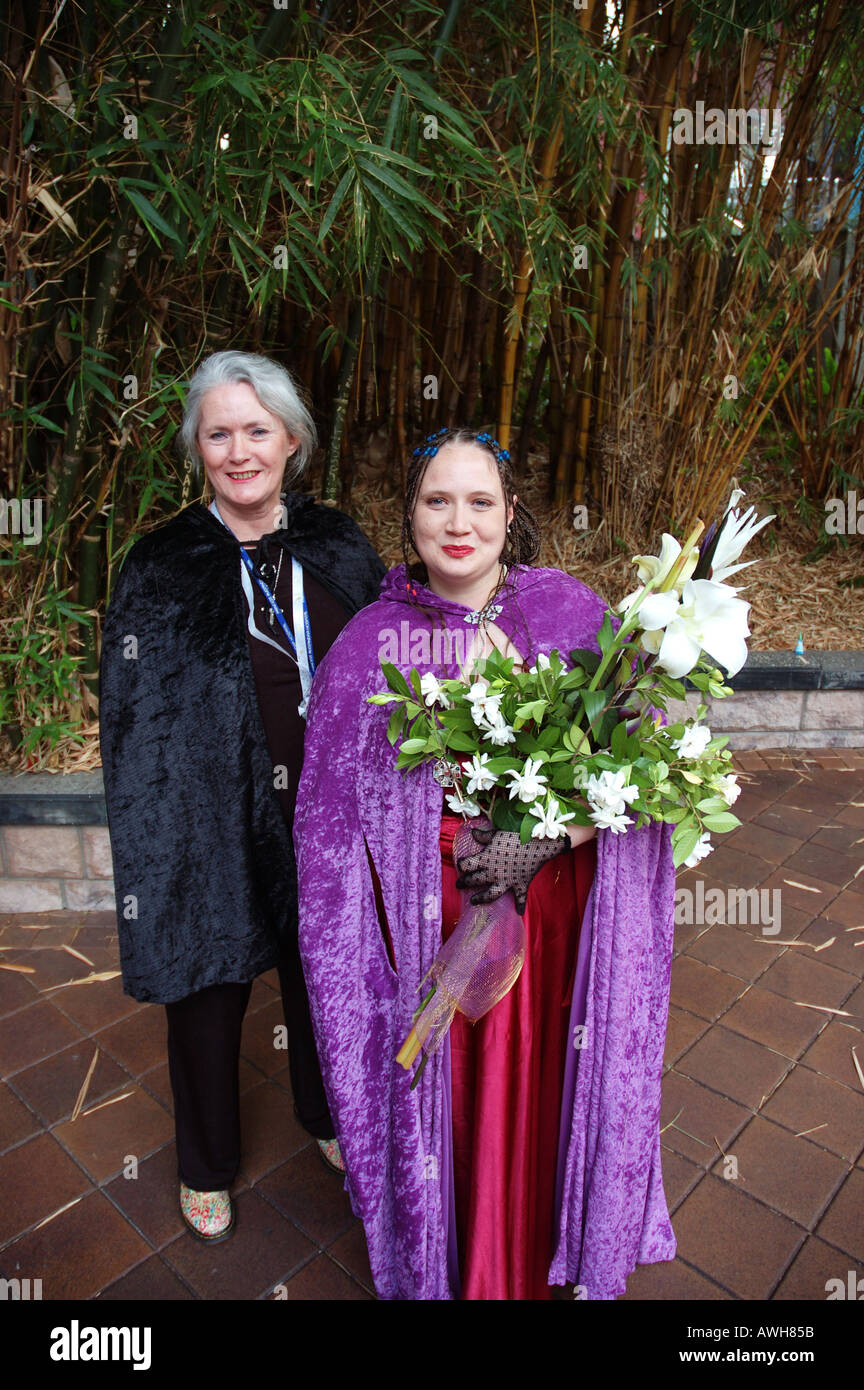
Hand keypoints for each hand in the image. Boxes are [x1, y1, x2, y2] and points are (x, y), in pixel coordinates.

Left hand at [455, 826, 569, 913]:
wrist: (537, 844)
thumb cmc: (515, 836)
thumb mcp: (497, 834)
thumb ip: (483, 835)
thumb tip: (472, 832)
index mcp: (485, 859)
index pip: (467, 865)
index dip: (462, 865)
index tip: (460, 865)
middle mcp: (493, 873)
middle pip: (474, 880)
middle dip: (465, 882)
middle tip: (458, 885)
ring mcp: (507, 881)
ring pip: (491, 894)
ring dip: (481, 898)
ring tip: (473, 901)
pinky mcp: (520, 885)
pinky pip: (520, 898)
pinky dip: (520, 905)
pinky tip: (519, 912)